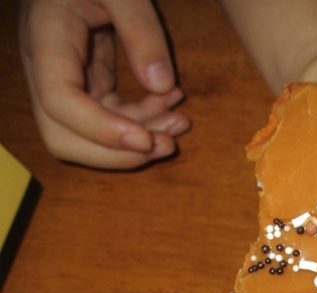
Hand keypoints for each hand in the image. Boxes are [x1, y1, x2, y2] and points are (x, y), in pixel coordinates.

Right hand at [18, 0, 189, 168]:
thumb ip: (140, 29)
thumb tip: (160, 84)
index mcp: (47, 37)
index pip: (60, 101)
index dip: (101, 130)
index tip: (145, 140)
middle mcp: (47, 67)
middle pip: (64, 135)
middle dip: (118, 152)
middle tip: (168, 144)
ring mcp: (65, 78)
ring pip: (90, 134)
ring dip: (139, 138)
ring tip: (181, 122)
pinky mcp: (86, 82)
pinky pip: (111, 116)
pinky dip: (143, 119)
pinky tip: (171, 103)